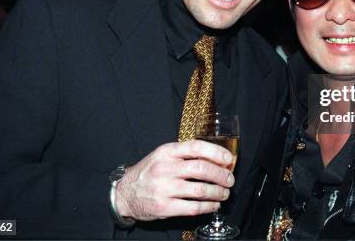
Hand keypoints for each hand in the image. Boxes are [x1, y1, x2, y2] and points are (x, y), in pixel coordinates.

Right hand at [115, 140, 234, 220]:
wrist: (124, 193)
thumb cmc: (149, 172)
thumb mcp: (162, 156)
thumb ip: (184, 154)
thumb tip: (216, 158)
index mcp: (166, 152)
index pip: (196, 147)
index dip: (217, 152)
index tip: (229, 159)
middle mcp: (165, 168)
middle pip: (202, 169)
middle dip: (221, 175)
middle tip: (230, 179)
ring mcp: (164, 188)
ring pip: (201, 190)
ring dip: (218, 192)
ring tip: (224, 193)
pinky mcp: (164, 207)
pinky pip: (193, 208)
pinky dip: (208, 207)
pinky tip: (213, 205)